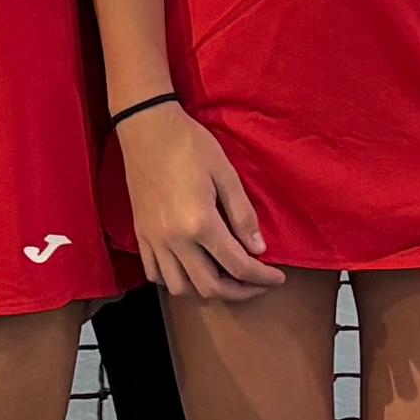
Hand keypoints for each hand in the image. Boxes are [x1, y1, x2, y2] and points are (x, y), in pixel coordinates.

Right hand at [123, 99, 282, 301]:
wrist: (146, 127)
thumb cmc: (190, 144)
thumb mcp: (226, 174)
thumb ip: (243, 215)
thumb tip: (258, 249)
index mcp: (200, 223)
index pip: (238, 266)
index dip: (262, 277)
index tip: (278, 277)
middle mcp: (175, 239)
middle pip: (210, 287)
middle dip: (240, 292)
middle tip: (258, 284)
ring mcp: (154, 240)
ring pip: (180, 288)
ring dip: (206, 291)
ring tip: (226, 279)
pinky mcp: (141, 235)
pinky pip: (155, 273)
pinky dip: (176, 280)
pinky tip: (192, 269)